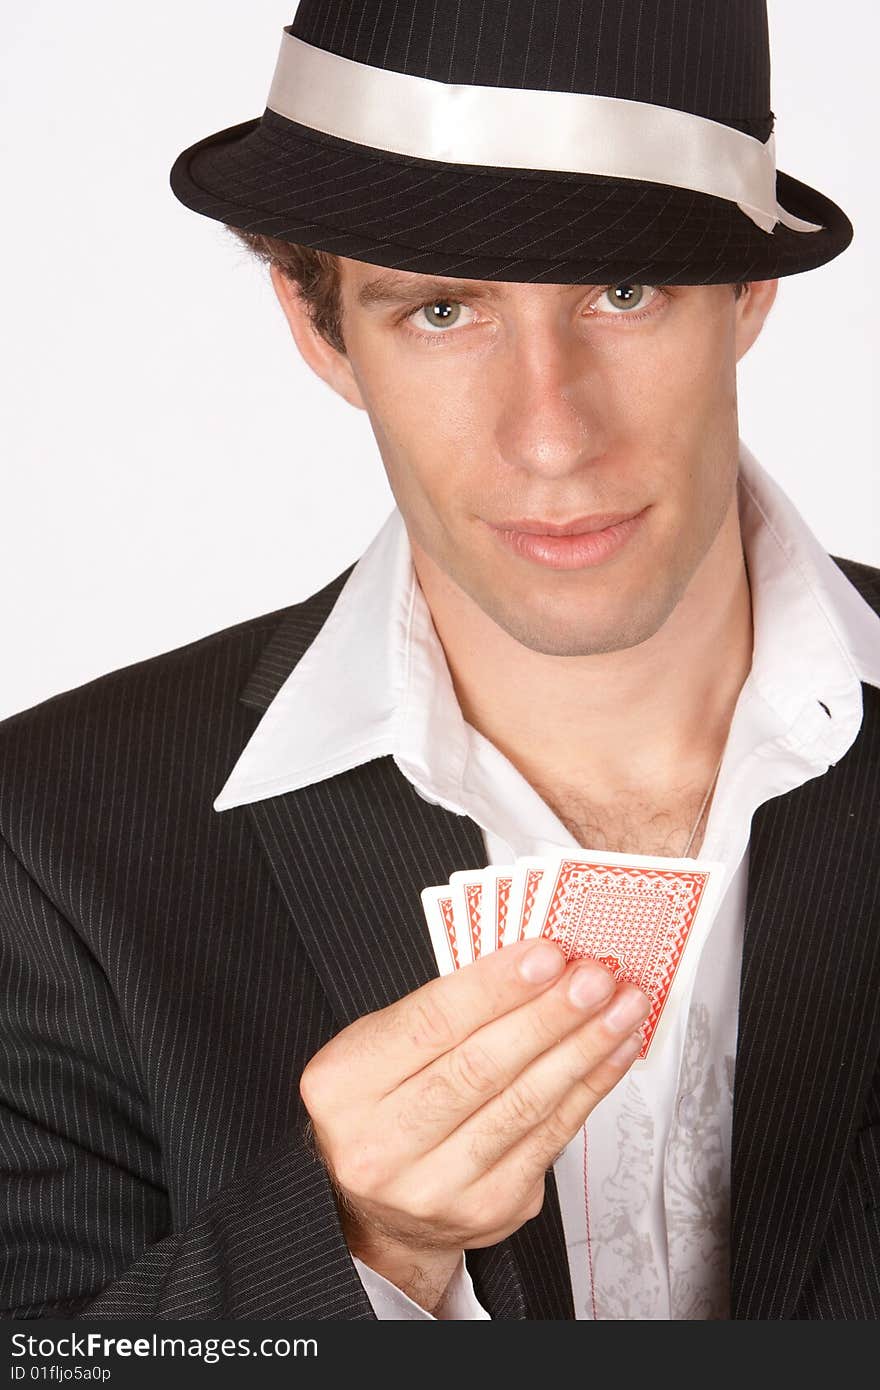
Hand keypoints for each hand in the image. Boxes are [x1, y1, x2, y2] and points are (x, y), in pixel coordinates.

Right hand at [300, 938, 649, 1311]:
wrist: (379, 1211)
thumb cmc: (384, 1108)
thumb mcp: (379, 1048)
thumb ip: (442, 1008)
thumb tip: (532, 964)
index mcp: (344, 1086)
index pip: (430, 1024)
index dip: (495, 987)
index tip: (546, 955)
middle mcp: (381, 1144)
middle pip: (481, 1067)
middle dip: (549, 1015)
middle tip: (594, 978)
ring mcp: (437, 1186)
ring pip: (524, 1104)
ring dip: (583, 1048)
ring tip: (620, 1007)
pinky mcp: (489, 1209)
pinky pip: (550, 1138)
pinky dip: (588, 1088)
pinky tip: (612, 1053)